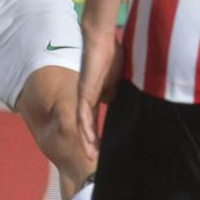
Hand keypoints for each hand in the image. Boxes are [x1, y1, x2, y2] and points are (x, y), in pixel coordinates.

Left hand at [74, 23, 115, 163]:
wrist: (101, 40)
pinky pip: (85, 114)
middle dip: (90, 143)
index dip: (98, 135)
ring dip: (87, 141)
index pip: (94, 120)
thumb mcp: (116, 80)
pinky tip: (89, 141)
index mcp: (94, 96)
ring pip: (83, 124)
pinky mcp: (85, 92)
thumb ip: (114, 92)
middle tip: (95, 159)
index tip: (104, 149)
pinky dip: (86, 129)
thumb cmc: (110, 55)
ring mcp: (83, 96)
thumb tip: (115, 103)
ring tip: (92, 156)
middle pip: (86, 126)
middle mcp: (85, 99)